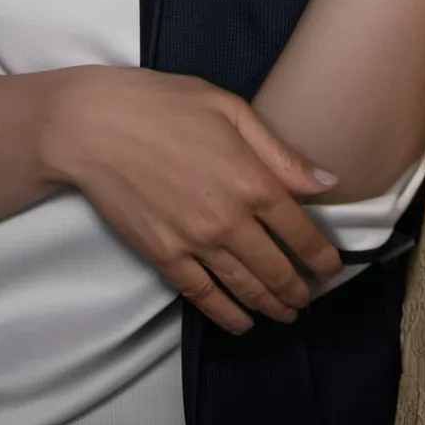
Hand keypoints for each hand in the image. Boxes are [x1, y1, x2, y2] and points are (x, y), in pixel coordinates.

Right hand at [41, 66, 343, 335]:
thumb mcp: (227, 108)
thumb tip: (325, 182)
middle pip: (277, 268)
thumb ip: (278, 150)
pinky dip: (228, 316)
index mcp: (252, 179)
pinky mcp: (164, 257)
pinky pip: (205, 297)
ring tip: (286, 312)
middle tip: (309, 296)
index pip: (301, 231)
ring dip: (272, 306)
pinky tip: (242, 321)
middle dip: (299, 289)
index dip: (322, 255)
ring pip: (246, 288)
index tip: (332, 266)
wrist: (93, 126)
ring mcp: (196, 243)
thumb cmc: (161, 103)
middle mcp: (230, 219)